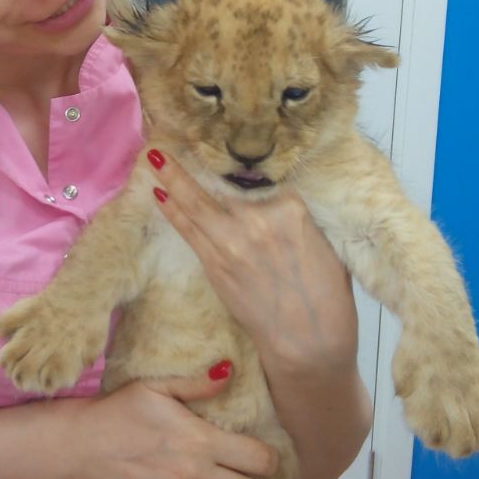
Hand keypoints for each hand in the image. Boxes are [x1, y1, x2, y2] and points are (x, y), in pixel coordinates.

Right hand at [75, 370, 278, 478]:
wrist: (81, 447)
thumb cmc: (120, 412)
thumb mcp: (157, 387)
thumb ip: (197, 383)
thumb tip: (229, 370)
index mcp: (201, 440)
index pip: (260, 461)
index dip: (264, 459)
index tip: (254, 457)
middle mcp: (195, 477)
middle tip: (228, 475)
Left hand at [147, 149, 357, 378]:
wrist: (309, 342)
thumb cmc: (327, 296)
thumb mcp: (324, 243)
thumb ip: (295, 216)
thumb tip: (276, 198)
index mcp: (292, 208)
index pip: (260, 176)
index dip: (238, 161)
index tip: (220, 142)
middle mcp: (259, 219)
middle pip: (221, 181)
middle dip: (192, 159)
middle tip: (167, 136)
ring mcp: (233, 241)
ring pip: (196, 202)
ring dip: (171, 177)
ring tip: (152, 155)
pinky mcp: (216, 264)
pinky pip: (188, 230)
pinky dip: (172, 210)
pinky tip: (158, 193)